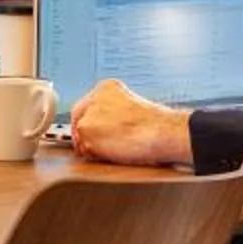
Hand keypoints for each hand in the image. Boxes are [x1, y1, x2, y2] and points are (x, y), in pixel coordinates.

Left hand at [70, 79, 192, 167]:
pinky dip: (96, 156)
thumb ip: (112, 113)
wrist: (162, 132)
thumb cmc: (156, 126)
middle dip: (87, 136)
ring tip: (115, 149)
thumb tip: (101, 130)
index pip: (88, 107)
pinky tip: (114, 152)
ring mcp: (88, 112)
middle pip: (79, 120)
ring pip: (81, 136)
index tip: (97, 135)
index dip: (92, 125)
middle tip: (98, 148)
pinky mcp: (86, 129)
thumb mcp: (130, 109)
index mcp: (107, 87)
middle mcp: (94, 96)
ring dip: (93, 147)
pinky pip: (84, 150)